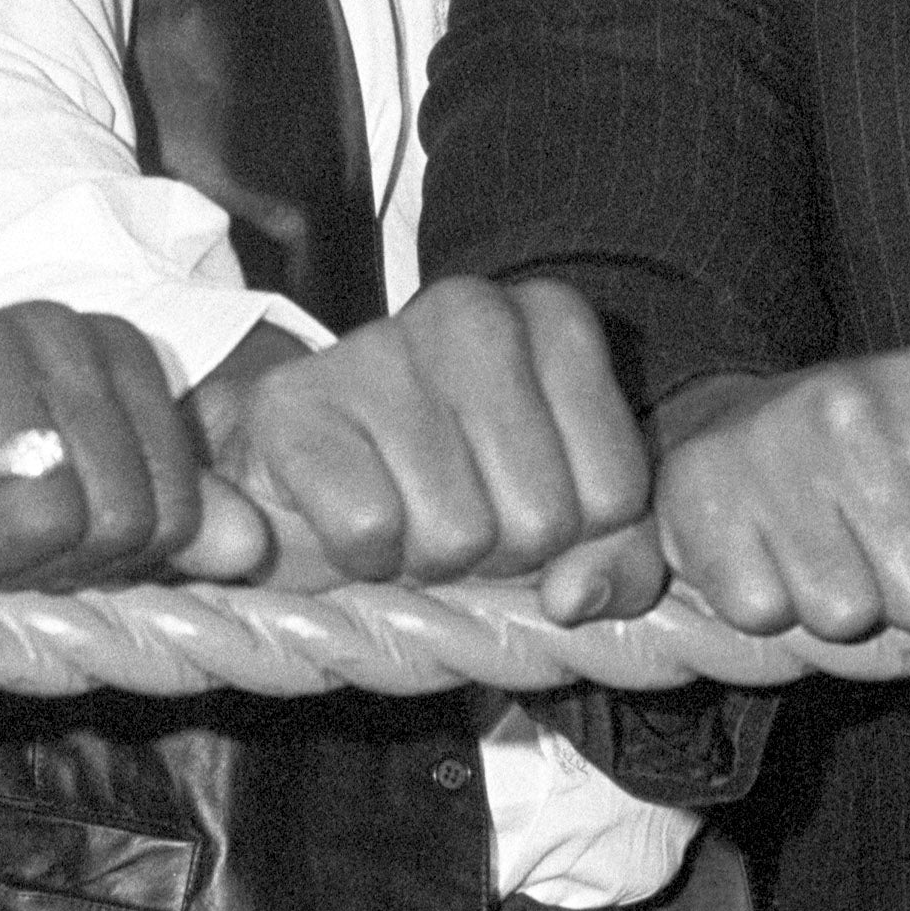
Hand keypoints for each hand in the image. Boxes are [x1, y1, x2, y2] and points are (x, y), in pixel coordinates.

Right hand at [0, 302, 271, 586]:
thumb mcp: (79, 501)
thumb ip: (173, 520)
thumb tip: (255, 547)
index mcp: (117, 352)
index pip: (171, 510)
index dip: (112, 561)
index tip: (52, 541)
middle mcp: (56, 334)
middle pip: (116, 518)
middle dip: (52, 563)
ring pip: (43, 515)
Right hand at [189, 278, 653, 610]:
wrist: (299, 479)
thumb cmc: (454, 489)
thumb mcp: (563, 527)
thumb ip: (616, 563)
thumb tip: (573, 598)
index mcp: (557, 321)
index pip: (617, 493)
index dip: (573, 538)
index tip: (520, 503)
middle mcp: (475, 312)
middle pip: (540, 519)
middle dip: (499, 554)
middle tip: (452, 516)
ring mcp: (379, 344)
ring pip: (456, 533)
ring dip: (426, 559)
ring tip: (402, 512)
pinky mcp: (293, 403)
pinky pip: (368, 529)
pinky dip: (362, 556)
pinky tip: (347, 517)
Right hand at [650, 351, 909, 656]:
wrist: (732, 426)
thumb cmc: (889, 471)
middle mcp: (847, 404)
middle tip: (874, 550)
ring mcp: (764, 447)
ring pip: (843, 615)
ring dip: (837, 607)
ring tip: (819, 552)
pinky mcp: (695, 498)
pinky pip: (761, 614)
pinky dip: (767, 604)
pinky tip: (764, 553)